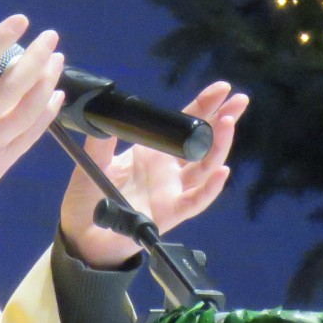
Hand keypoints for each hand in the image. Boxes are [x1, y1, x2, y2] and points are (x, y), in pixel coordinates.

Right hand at [0, 16, 64, 213]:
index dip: (2, 38)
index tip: (21, 20)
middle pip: (14, 83)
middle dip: (36, 56)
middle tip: (50, 37)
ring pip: (29, 108)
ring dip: (47, 82)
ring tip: (57, 61)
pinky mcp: (3, 161)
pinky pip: (31, 134)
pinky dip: (47, 114)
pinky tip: (56, 96)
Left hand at [59, 81, 247, 268]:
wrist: (83, 234)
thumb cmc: (90, 198)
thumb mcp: (94, 163)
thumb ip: (101, 141)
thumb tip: (105, 114)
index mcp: (153, 152)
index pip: (184, 125)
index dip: (203, 106)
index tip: (221, 89)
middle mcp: (169, 170)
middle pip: (204, 142)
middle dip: (223, 120)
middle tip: (239, 101)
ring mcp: (173, 191)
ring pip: (205, 167)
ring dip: (219, 146)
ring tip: (228, 123)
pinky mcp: (171, 213)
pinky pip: (196, 200)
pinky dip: (210, 187)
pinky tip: (222, 172)